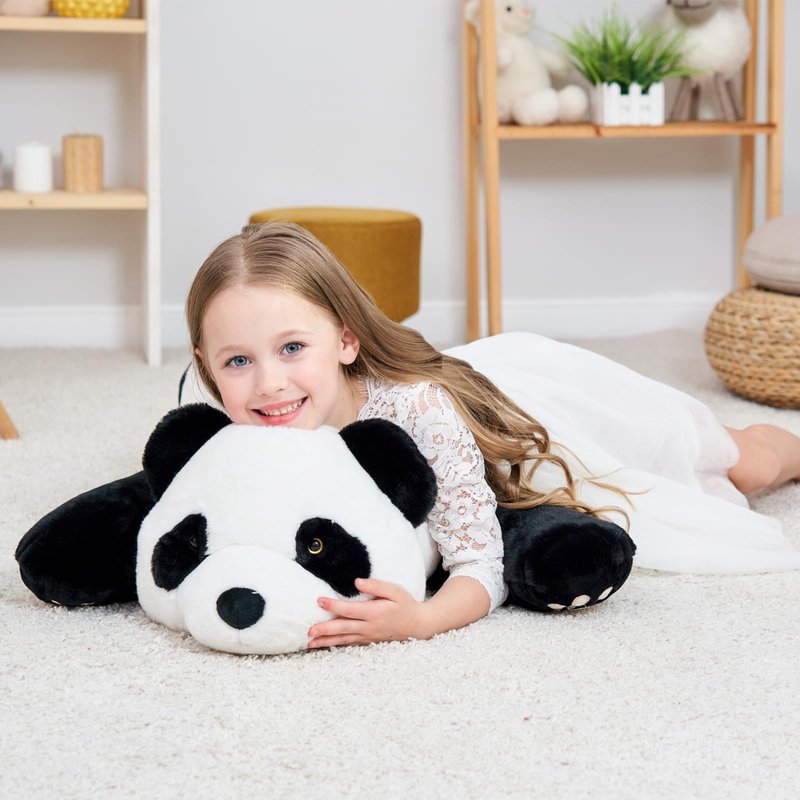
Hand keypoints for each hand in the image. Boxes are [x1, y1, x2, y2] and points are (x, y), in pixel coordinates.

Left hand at [307, 577, 429, 648]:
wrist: (418, 625)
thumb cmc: (406, 604)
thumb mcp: (395, 590)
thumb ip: (376, 585)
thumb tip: (357, 582)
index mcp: (374, 612)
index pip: (349, 610)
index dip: (333, 606)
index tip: (320, 601)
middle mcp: (369, 627)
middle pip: (343, 629)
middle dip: (325, 630)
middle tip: (309, 630)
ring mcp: (368, 636)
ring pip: (343, 639)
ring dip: (326, 641)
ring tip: (310, 643)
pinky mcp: (369, 641)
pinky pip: (349, 644)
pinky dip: (336, 645)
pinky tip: (326, 646)